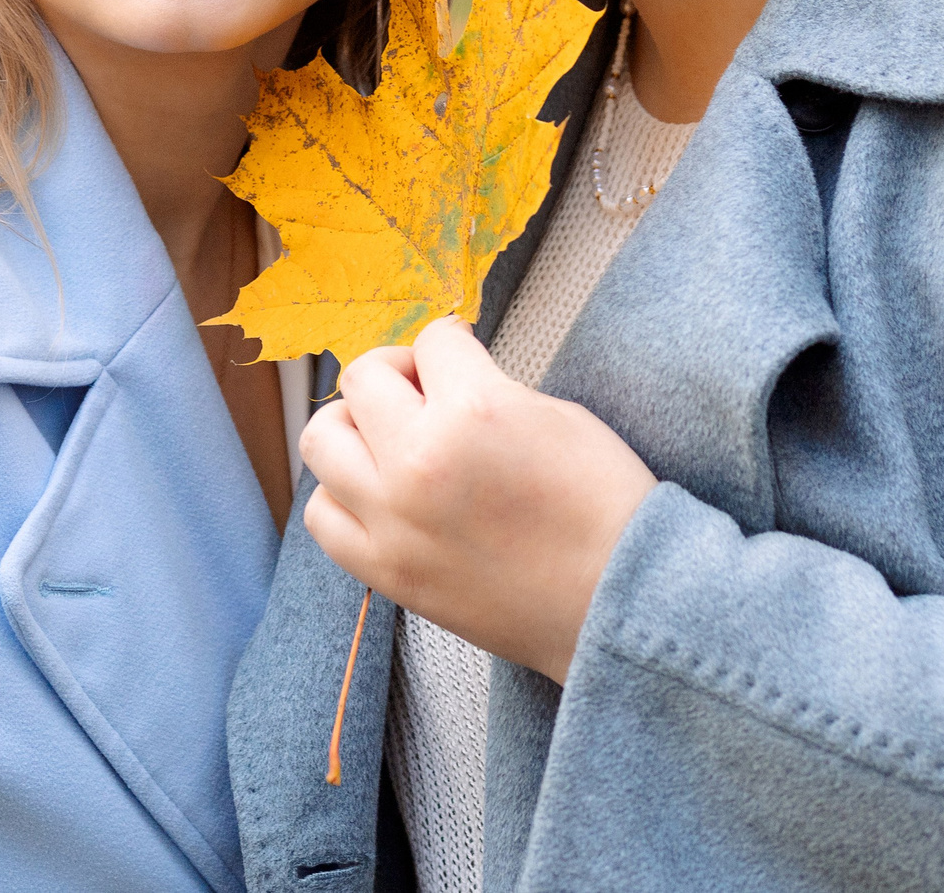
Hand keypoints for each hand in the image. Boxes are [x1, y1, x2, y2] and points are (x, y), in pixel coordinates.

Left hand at [299, 317, 656, 680]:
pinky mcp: (387, 571)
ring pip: (322, 441)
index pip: (431, 340)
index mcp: (473, 411)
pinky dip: (342, 495)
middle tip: (422, 389)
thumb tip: (441, 379)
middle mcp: (419, 462)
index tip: (459, 356)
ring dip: (354, 428)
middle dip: (396, 372)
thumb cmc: (604, 509)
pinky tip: (379, 494)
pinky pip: (323, 514)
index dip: (451, 343)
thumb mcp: (555, 415)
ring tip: (390, 440)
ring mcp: (394, 522)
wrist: (620, 602)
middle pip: (361, 379)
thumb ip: (484, 388)